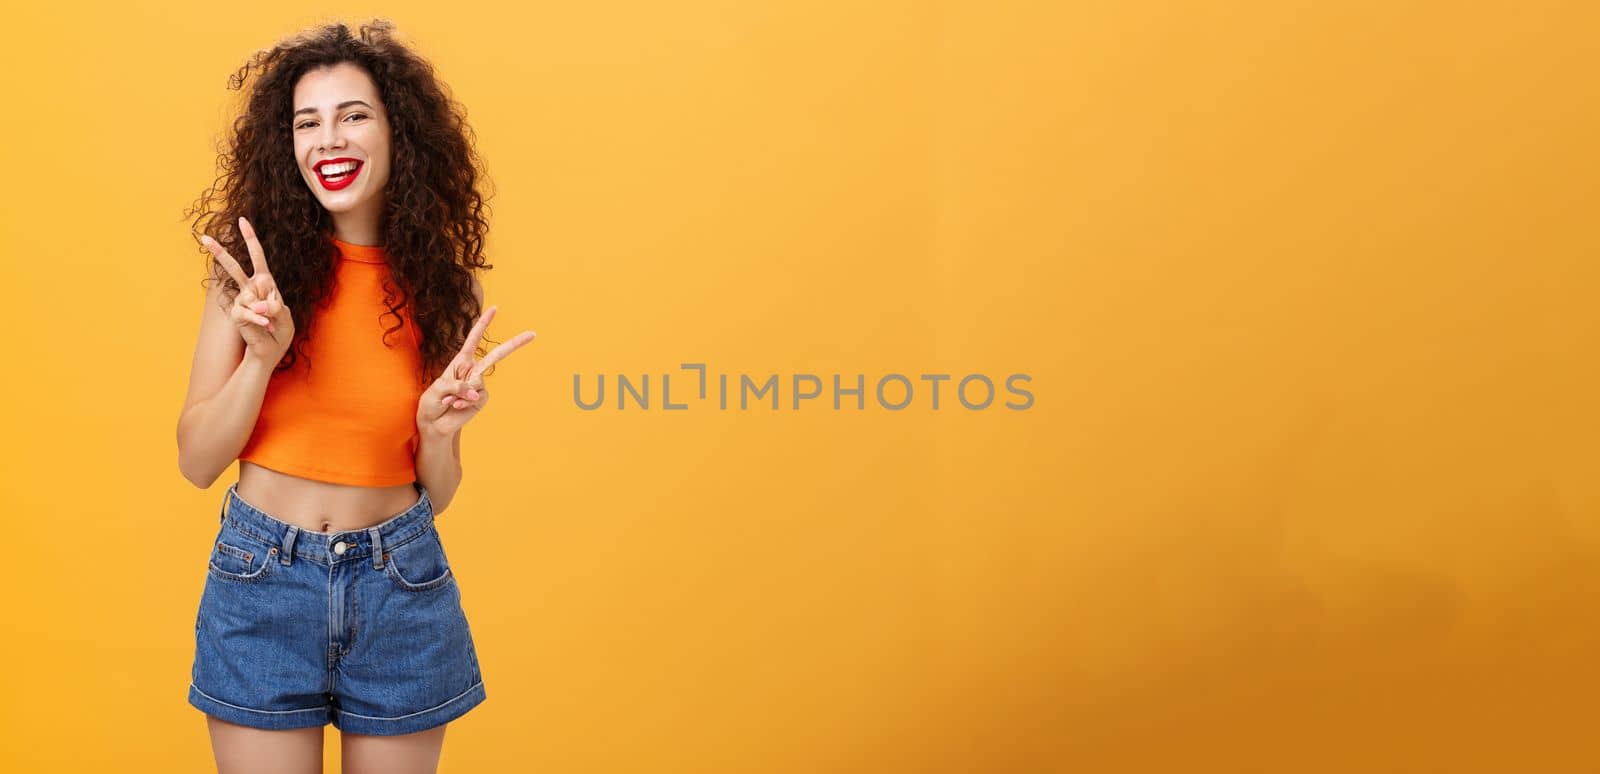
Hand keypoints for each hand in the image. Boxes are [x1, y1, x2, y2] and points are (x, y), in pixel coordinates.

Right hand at [202, 217, 293, 366]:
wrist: (271, 350)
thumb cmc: (280, 330)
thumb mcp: (285, 316)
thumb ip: (275, 306)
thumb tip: (256, 303)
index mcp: (265, 283)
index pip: (257, 257)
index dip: (250, 239)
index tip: (242, 221)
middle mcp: (250, 289)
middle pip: (234, 268)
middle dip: (219, 252)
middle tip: (204, 237)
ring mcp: (241, 301)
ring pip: (251, 296)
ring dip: (267, 311)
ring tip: (272, 322)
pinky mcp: (237, 315)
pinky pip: (249, 312)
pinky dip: (261, 320)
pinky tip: (267, 326)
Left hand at [416, 305, 535, 436]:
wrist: (434, 424)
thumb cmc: (432, 403)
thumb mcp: (438, 388)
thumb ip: (456, 386)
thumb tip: (474, 391)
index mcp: (461, 362)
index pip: (474, 340)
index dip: (483, 324)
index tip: (494, 309)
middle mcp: (473, 371)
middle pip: (497, 355)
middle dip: (515, 344)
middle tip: (532, 334)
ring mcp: (478, 386)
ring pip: (479, 382)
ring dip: (460, 393)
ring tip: (449, 401)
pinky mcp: (480, 400)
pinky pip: (477, 397)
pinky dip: (464, 402)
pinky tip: (456, 407)